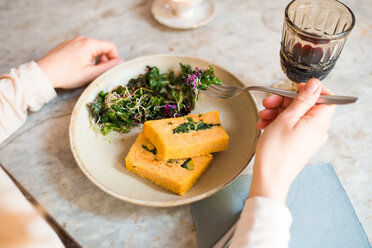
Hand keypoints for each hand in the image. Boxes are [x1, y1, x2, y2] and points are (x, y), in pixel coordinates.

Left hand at [37, 36, 122, 88]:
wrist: (43, 74)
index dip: (115, 58)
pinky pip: (81, 49)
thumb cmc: (66, 75)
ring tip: (87, 72)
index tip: (112, 69)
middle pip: (101, 48)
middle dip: (104, 60)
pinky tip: (77, 68)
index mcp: (89, 44)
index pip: (110, 47)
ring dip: (94, 60)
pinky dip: (85, 58)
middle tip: (99, 73)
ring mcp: (72, 41)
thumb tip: (120, 63)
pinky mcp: (66, 45)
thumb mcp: (90, 74)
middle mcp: (81, 39)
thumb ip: (108, 68)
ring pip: (91, 49)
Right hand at [249, 79, 335, 202]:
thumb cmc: (276, 152)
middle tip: (268, 102)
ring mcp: (307, 137)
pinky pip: (290, 126)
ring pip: (295, 115)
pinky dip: (277, 122)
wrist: (269, 178)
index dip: (311, 90)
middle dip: (285, 101)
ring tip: (263, 116)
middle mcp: (316, 130)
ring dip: (277, 111)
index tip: (294, 88)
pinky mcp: (298, 143)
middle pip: (306, 105)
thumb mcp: (287, 118)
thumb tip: (315, 84)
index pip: (327, 97)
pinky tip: (264, 124)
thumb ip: (302, 99)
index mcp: (319, 122)